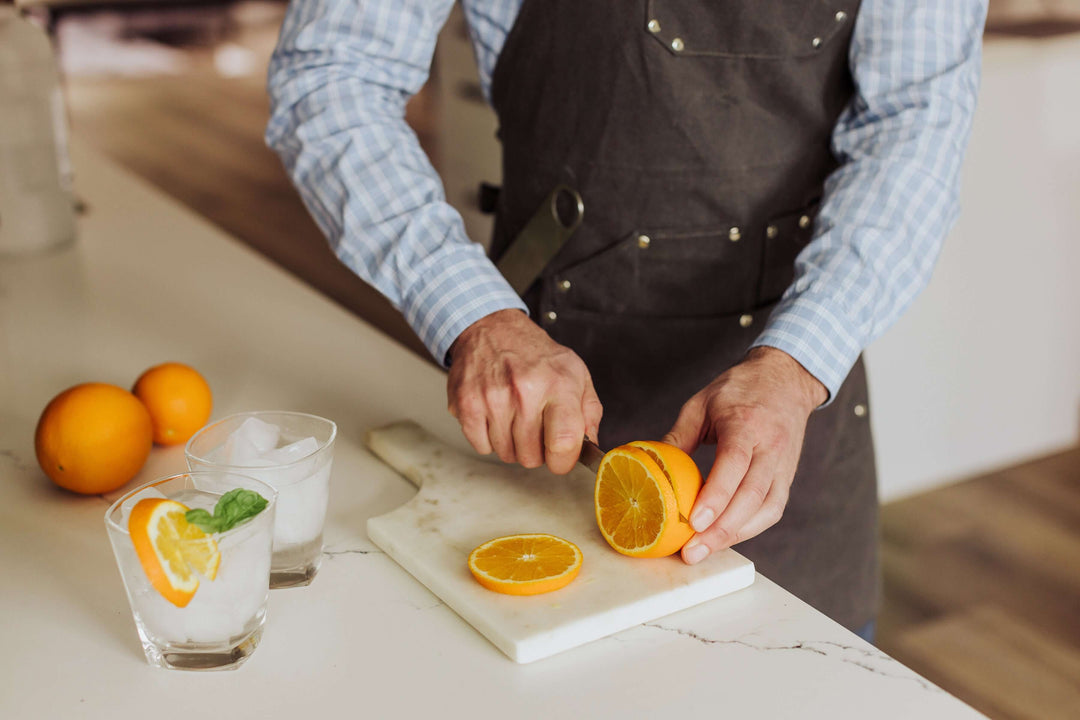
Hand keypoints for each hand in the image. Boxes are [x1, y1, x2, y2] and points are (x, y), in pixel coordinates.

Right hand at [447, 309, 602, 474]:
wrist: (492, 330)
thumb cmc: (536, 355)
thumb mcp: (576, 373)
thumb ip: (589, 413)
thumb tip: (591, 446)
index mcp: (558, 384)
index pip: (563, 444)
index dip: (564, 461)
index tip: (561, 457)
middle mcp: (524, 391)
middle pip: (532, 457)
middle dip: (536, 450)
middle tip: (535, 427)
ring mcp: (493, 398)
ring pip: (506, 454)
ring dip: (512, 444)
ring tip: (515, 417)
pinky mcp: (467, 404)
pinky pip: (482, 446)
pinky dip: (489, 439)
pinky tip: (495, 416)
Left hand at [662, 346, 827, 564]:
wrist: (784, 380)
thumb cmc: (739, 389)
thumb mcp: (701, 403)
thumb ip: (679, 437)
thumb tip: (651, 468)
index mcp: (746, 423)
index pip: (735, 463)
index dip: (716, 495)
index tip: (695, 522)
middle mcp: (770, 446)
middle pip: (751, 495)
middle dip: (721, 530)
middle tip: (692, 552)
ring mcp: (783, 464)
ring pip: (766, 509)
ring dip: (735, 536)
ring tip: (704, 551)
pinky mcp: (787, 477)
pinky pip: (772, 510)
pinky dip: (750, 529)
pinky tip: (725, 538)